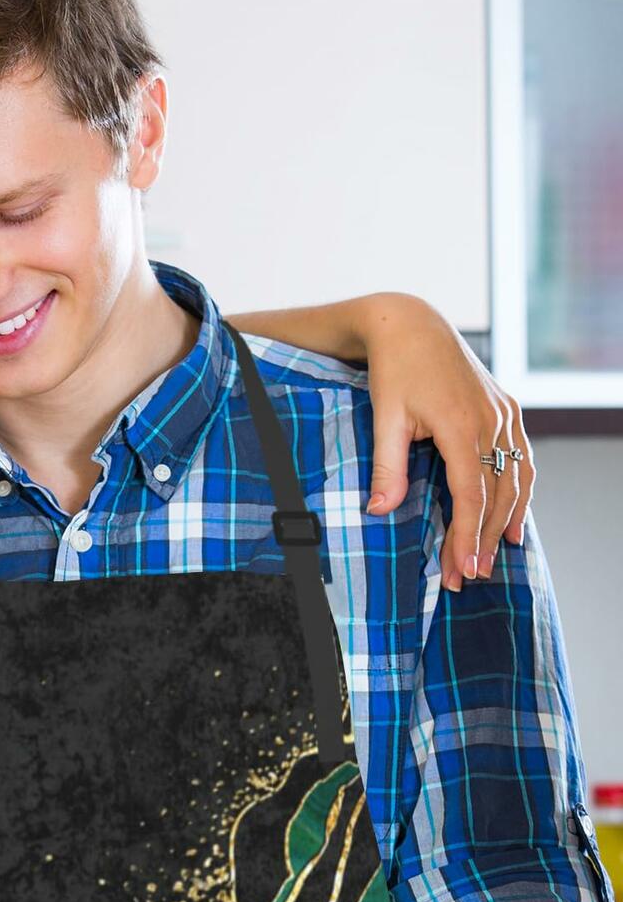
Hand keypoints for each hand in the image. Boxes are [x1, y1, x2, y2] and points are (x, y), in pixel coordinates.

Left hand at [356, 293, 533, 591]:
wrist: (411, 325)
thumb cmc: (394, 370)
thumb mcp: (384, 418)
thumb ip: (388, 466)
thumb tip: (380, 511)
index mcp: (462, 425)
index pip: (470, 495)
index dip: (468, 536)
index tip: (463, 569)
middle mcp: (491, 421)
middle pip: (497, 493)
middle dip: (484, 538)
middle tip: (471, 576)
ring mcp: (503, 414)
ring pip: (517, 477)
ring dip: (507, 520)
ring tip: (496, 556)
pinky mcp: (506, 409)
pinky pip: (522, 458)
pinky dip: (521, 490)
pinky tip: (515, 518)